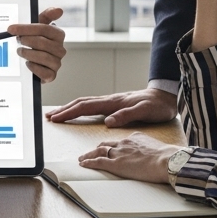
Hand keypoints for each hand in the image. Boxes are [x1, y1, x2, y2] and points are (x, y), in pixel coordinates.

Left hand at [8, 7, 65, 82]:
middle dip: (27, 41)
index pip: (44, 29)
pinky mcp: (52, 76)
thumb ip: (47, 16)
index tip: (11, 29)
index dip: (26, 28)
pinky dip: (34, 67)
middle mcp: (60, 49)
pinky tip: (27, 63)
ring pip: (44, 57)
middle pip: (43, 43)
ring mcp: (57, 63)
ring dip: (28, 53)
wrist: (34, 61)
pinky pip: (44, 72)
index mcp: (58, 35)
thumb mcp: (39, 26)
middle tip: (17, 40)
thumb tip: (59, 10)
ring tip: (20, 51)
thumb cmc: (36, 41)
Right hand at [45, 87, 177, 125]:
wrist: (166, 96)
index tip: (56, 118)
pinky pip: (92, 106)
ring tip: (58, 114)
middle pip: (81, 103)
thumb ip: (127, 115)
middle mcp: (109, 100)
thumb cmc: (157, 105)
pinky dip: (80, 108)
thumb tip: (108, 122)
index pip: (86, 107)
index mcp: (113, 103)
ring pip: (85, 103)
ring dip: (70, 108)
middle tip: (49, 117)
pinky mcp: (114, 104)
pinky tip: (77, 112)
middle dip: (64, 110)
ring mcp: (111, 101)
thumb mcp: (145, 111)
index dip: (69, 113)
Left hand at [77, 133, 186, 183]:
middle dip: (98, 148)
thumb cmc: (168, 157)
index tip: (108, 147)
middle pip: (106, 144)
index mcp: (135, 138)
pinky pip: (98, 162)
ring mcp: (119, 153)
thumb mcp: (158, 149)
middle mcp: (124, 143)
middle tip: (91, 151)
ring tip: (82, 158)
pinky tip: (83, 164)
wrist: (167, 160)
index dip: (112, 145)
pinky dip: (89, 162)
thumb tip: (156, 158)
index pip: (120, 141)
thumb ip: (151, 152)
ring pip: (99, 152)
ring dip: (89, 155)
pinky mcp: (116, 164)